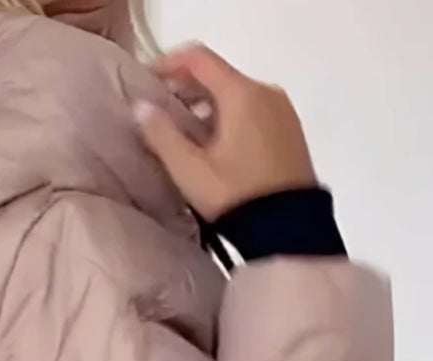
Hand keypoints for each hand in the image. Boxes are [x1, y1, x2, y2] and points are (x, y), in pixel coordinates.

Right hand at [135, 45, 316, 222]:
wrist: (289, 229)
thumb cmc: (236, 196)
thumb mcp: (190, 171)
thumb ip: (162, 136)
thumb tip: (141, 108)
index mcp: (241, 93)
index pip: (199, 59)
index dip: (169, 64)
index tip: (148, 82)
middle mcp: (266, 91)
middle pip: (219, 76)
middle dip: (187, 90)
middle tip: (163, 114)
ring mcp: (282, 110)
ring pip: (237, 95)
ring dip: (208, 107)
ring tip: (187, 137)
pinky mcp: (291, 130)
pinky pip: (254, 111)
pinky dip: (230, 118)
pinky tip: (217, 147)